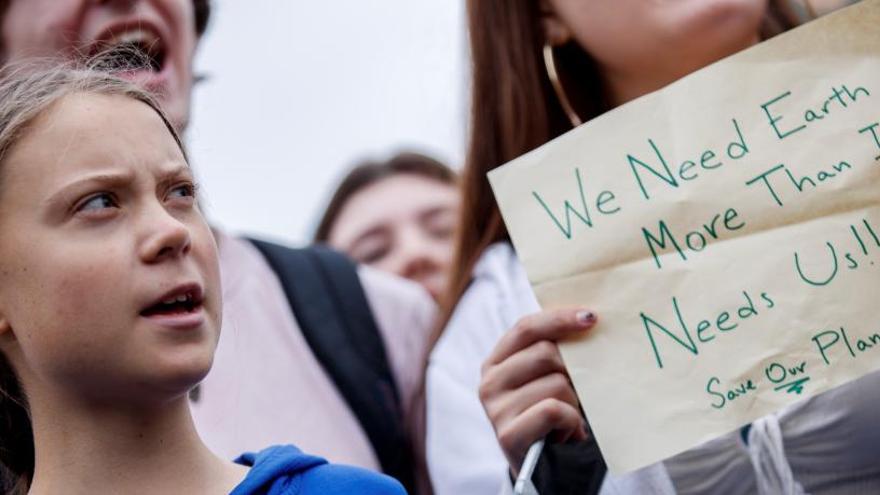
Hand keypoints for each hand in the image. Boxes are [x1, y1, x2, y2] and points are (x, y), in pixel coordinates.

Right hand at [478, 308, 596, 474]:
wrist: (539, 467)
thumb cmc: (548, 414)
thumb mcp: (545, 378)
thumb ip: (554, 351)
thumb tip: (589, 318)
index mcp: (497, 360)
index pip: (526, 327)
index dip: (559, 318)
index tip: (592, 317)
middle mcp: (490, 381)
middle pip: (545, 353)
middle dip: (573, 370)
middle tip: (578, 391)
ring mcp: (496, 408)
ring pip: (556, 383)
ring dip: (575, 403)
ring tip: (569, 418)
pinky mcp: (508, 433)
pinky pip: (554, 410)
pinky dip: (571, 421)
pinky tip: (568, 432)